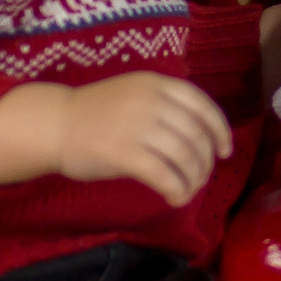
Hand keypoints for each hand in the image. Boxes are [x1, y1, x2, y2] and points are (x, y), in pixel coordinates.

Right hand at [0, 73, 233, 201]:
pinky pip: (163, 175)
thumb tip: (201, 136)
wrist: (56, 124)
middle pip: (196, 134)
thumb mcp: (136, 94)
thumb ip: (166, 106)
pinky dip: (176, 189)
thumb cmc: (96, 113)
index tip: (225, 150)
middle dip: (205, 161)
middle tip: (201, 177)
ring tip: (188, 189)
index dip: (219, 130)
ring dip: (193, 178)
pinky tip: (175, 197)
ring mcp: (138, 126)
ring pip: (184, 156)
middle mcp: (152, 101)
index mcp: (157, 83)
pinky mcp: (124, 153)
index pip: (202, 105)